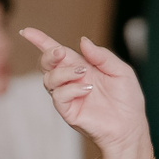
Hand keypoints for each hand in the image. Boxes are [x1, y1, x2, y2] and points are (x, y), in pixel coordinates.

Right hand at [19, 29, 151, 158]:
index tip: (28, 32)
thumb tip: (82, 41)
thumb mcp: (120, 71)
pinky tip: (86, 89)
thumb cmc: (127, 100)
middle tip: (60, 53)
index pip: (58, 52)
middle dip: (49, 54)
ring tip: (83, 74)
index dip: (41, 41)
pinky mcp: (68, 111)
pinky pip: (59, 96)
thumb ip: (102, 56)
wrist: (131, 127)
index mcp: (82, 67)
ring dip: (63, 72)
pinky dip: (70, 89)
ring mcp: (69, 97)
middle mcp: (71, 81)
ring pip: (49, 79)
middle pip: (47, 64)